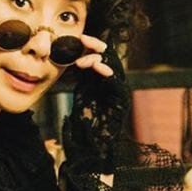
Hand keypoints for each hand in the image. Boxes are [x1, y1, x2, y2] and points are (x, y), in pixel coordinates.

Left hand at [63, 42, 129, 170]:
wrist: (92, 151)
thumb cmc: (84, 127)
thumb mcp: (79, 96)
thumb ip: (80, 80)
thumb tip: (68, 62)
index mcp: (101, 82)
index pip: (99, 57)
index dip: (90, 46)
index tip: (78, 38)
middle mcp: (111, 85)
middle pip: (108, 57)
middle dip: (96, 46)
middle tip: (83, 39)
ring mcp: (118, 94)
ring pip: (114, 67)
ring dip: (98, 60)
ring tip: (84, 60)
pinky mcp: (123, 104)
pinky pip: (118, 84)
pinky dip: (109, 74)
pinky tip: (99, 68)